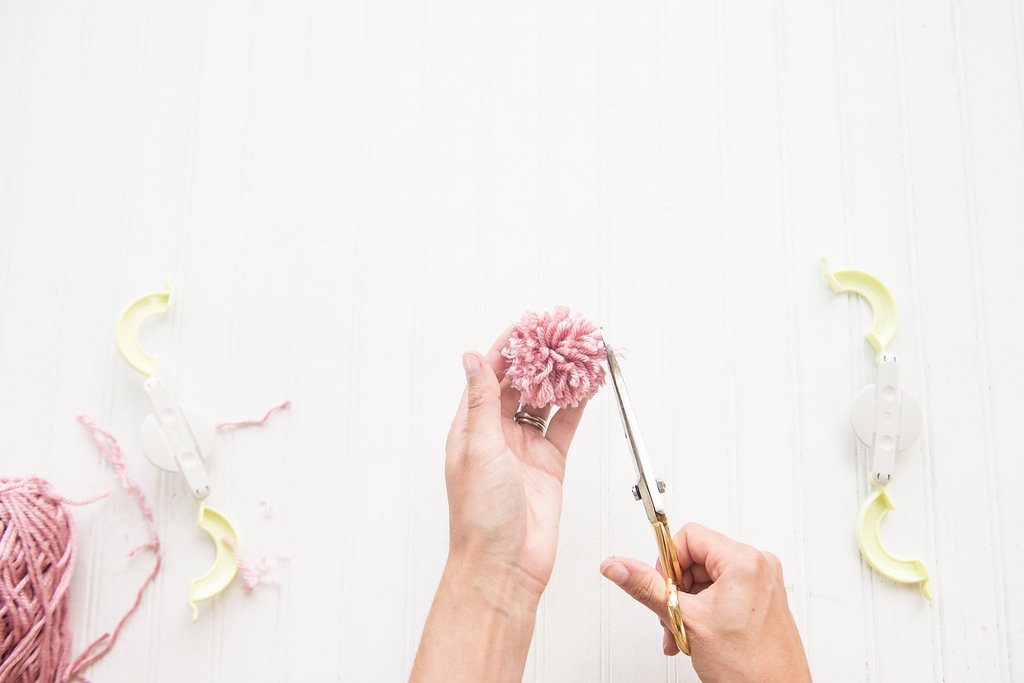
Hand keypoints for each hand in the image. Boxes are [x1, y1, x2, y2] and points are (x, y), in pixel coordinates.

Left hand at [411, 327, 587, 681]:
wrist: (506, 564)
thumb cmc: (481, 515)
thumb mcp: (478, 448)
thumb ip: (481, 401)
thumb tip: (471, 357)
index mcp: (471, 426)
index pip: (490, 374)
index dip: (509, 346)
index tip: (530, 323)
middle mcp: (497, 432)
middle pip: (521, 382)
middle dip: (541, 356)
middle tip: (562, 331)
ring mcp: (524, 447)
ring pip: (546, 400)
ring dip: (561, 376)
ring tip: (579, 350)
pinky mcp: (549, 462)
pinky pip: (565, 424)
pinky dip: (578, 403)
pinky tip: (589, 384)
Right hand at [600, 523, 810, 682]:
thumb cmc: (748, 667)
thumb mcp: (686, 621)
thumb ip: (647, 588)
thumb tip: (617, 566)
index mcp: (744, 562)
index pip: (690, 537)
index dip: (669, 564)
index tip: (664, 588)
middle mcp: (759, 566)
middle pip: (698, 559)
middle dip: (678, 591)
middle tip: (671, 617)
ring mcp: (763, 584)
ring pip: (708, 579)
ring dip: (688, 605)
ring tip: (683, 633)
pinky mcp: (763, 600)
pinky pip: (723, 592)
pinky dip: (705, 611)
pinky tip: (697, 635)